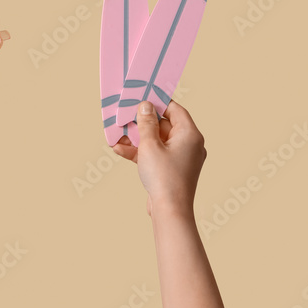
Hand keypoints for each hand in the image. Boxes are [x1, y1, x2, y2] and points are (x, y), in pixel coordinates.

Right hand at [113, 100, 206, 217]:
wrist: (169, 210)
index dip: (158, 102)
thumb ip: (146, 123)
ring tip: (117, 135)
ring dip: (136, 138)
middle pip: (164, 125)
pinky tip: (120, 149)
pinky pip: (155, 154)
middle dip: (142, 123)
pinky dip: (140, 151)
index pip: (175, 110)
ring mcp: (181, 158)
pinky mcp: (172, 169)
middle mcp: (189, 144)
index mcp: (190, 134)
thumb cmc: (164, 176)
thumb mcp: (149, 144)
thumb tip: (146, 106)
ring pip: (157, 140)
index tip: (142, 97)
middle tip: (125, 116)